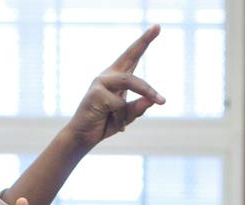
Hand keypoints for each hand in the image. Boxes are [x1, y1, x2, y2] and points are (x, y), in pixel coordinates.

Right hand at [63, 26, 165, 149]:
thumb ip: (138, 108)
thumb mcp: (126, 117)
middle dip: (144, 40)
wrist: (82, 137)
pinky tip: (117, 126)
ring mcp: (101, 82)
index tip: (157, 26)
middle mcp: (109, 75)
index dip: (144, 41)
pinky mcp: (96, 92)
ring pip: (131, 82)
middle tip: (157, 26)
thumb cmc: (104, 124)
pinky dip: (122, 118)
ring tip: (162, 102)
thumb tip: (152, 100)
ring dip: (148, 92)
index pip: (132, 57)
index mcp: (117, 78)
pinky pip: (120, 104)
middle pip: (130, 56)